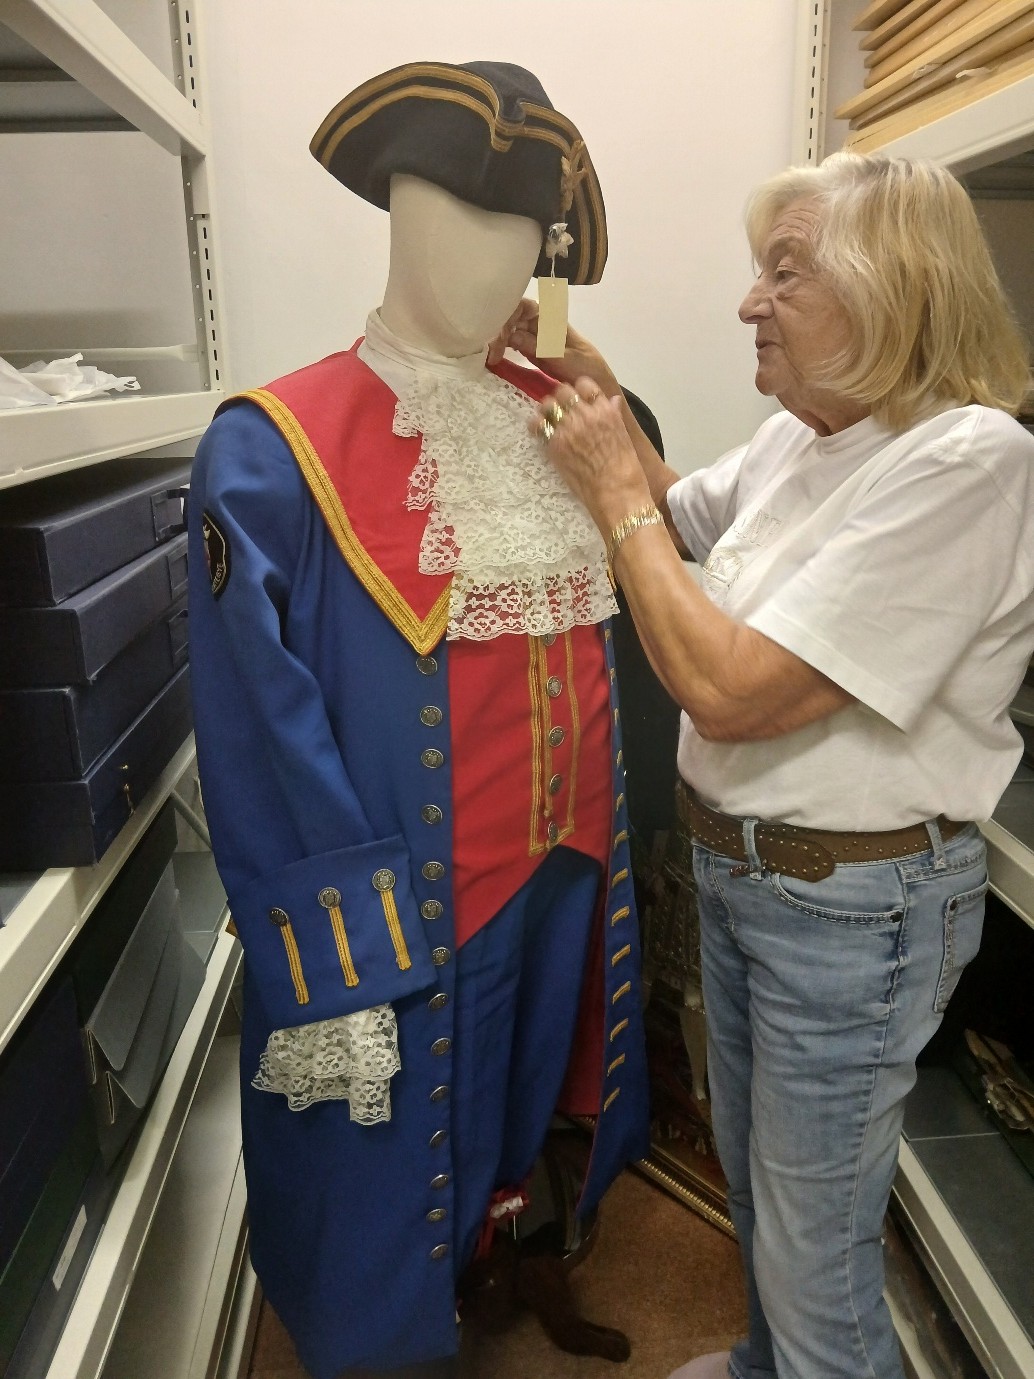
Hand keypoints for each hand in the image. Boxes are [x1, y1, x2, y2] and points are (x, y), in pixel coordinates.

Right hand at [487, 298, 620, 397]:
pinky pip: (510, 344)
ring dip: (496, 341)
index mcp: (551, 318)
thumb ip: (541, 347)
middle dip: (497, 330)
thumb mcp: (566, 358)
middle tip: (490, 352)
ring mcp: (533, 336)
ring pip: (507, 331)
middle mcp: (539, 323)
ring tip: (489, 357)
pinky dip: (500, 350)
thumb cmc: (587, 368)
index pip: (523, 306)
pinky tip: (493, 358)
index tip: (501, 334)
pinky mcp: (529, 350)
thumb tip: (513, 336)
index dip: (508, 314)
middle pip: (511, 317)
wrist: (597, 385)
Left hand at [531, 379, 651, 531]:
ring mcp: (568, 428)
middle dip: (560, 398)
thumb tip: (612, 400)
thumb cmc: (627, 469)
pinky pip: (538, 425)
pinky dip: (536, 425)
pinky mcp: (555, 445)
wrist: (617, 493)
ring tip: (548, 420)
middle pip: (562, 391)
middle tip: (560, 410)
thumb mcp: (625, 436)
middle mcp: (586, 414)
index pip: (584, 383)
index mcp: (605, 409)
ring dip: (547, 410)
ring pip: (547, 404)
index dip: (578, 389)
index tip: (576, 399)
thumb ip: (614, 415)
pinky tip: (539, 432)